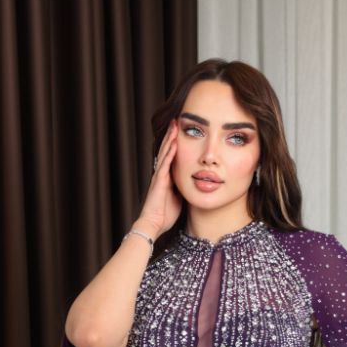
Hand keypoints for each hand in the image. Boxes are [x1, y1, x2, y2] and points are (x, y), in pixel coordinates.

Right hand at [135, 119, 181, 239]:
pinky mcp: (159, 181)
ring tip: (174, 125)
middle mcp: (161, 174)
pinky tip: (174, 142)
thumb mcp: (178, 200)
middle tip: (176, 120)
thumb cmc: (165, 216)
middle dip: (172, 135)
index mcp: (166, 178)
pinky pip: (165, 163)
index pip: (171, 157)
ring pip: (166, 153)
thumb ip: (182, 190)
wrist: (154, 225)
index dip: (175, 144)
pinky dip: (170, 152)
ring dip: (170, 138)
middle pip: (167, 150)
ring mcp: (160, 176)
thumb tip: (192, 186)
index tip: (180, 132)